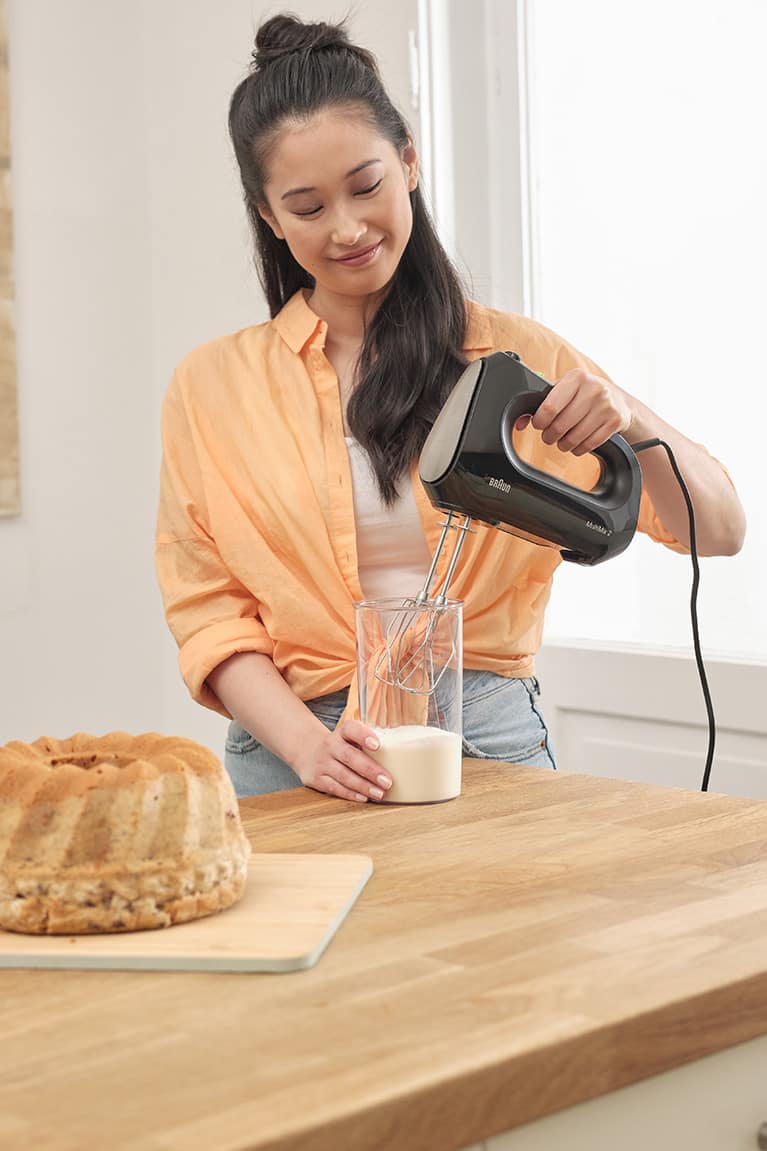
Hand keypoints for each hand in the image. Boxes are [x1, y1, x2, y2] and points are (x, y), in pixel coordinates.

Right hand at [297, 721, 392, 803]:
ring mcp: (322, 762)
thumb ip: (368, 743)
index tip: (378, 745)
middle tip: (387, 781)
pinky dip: (350, 794)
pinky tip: (363, 797)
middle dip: (370, 770)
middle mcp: (330, 745)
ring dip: (363, 786)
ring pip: (343, 775)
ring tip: (380, 793)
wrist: (307, 751)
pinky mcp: (316, 779)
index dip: (364, 736)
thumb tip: (400, 756)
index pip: (351, 729)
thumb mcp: (349, 738)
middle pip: (350, 756)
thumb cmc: (339, 746)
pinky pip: (335, 787)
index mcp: (341, 732)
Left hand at [517, 369, 635, 455]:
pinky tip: (576, 444)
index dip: (540, 421)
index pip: (550, 407)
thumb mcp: (564, 391)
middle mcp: (593, 389)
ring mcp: (606, 405)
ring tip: (562, 441)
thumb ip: (541, 402)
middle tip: (549, 436)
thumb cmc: (583, 395)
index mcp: (576, 377)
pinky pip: (589, 444)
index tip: (539, 424)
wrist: (618, 400)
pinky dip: (578, 449)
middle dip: (550, 436)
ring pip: (574, 437)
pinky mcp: (615, 421)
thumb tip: (519, 422)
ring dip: (563, 444)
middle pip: (560, 425)